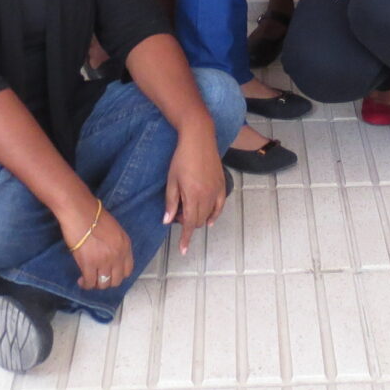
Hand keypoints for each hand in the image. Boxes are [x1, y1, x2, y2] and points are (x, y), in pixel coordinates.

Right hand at [61, 202, 133, 291]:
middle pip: (116, 280)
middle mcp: (118, 255)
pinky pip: (89, 282)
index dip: (118, 275)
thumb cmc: (94, 215)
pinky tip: (81, 281)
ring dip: (96, 284)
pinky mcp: (89, 265)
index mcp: (125, 245)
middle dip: (107, 282)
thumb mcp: (114, 230)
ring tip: (89, 280)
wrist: (80, 212)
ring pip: (103, 284)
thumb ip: (116, 244)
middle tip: (99, 278)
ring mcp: (104, 261)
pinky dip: (85, 284)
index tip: (111, 274)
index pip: (128, 270)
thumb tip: (110, 257)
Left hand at [162, 123, 226, 255]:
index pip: (189, 224)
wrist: (199, 139)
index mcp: (193, 196)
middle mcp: (207, 196)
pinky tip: (209, 218)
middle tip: (176, 212)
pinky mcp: (222, 185)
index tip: (183, 250)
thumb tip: (168, 221)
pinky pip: (220, 206)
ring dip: (199, 218)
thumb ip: (171, 202)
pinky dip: (214, 214)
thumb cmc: (181, 158)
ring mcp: (217, 191)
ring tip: (187, 208)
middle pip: (199, 221)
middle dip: (188, 223)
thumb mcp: (171, 180)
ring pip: (209, 215)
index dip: (186, 238)